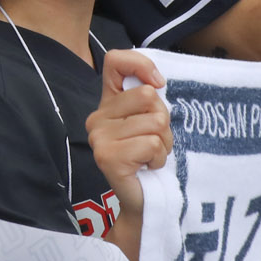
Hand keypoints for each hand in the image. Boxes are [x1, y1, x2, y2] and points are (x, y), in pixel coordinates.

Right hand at [85, 50, 168, 217]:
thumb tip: (156, 82)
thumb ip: (149, 97)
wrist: (143, 199)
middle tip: (153, 141)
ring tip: (150, 156)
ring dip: (163, 143)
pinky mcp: (107, 157)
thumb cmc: (149, 157)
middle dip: (163, 120)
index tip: (158, 85)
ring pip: (154, 122)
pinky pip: (150, 144)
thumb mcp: (151, 119)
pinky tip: (146, 167)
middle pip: (148, 96)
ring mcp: (99, 138)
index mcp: (107, 103)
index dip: (142, 65)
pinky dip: (158, 157)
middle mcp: (96, 118)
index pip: (115, 61)